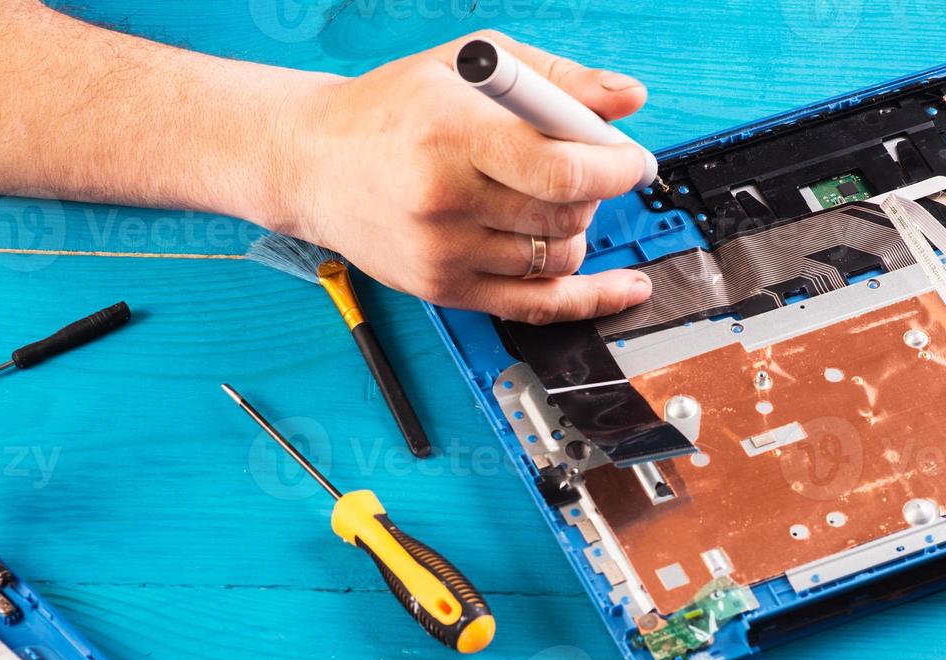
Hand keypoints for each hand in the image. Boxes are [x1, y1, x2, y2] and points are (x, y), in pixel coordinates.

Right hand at [279, 31, 653, 323]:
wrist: (312, 162)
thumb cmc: (394, 109)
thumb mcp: (472, 65)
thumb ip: (557, 81)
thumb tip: (628, 99)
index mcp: (452, 132)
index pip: (561, 169)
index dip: (614, 168)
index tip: (633, 162)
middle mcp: (444, 198)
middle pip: (564, 214)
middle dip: (595, 192)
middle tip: (587, 170)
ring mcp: (442, 251)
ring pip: (556, 258)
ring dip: (575, 229)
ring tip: (552, 200)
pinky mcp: (443, 288)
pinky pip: (535, 306)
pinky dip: (589, 298)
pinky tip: (624, 288)